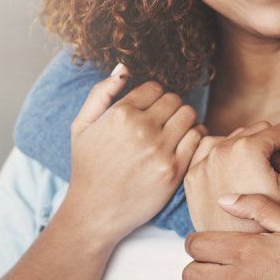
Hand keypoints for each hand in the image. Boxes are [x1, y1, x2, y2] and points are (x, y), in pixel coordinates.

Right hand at [61, 65, 203, 245]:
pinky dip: (195, 137)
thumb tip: (123, 68)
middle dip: (170, 107)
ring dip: (184, 120)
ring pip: (189, 115)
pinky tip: (183, 144)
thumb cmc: (87, 167)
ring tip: (174, 131)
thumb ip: (101, 93)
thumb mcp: (81, 126)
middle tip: (163, 121)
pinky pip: (197, 138)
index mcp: (120, 114)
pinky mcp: (174, 170)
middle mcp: (141, 129)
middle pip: (174, 100)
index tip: (149, 110)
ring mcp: (159, 150)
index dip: (153, 97)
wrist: (95, 211)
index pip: (155, 88)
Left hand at [184, 114, 279, 232]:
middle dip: (271, 149)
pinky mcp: (191, 174)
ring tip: (257, 181)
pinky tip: (236, 182)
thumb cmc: (270, 224)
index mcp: (247, 147)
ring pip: (234, 140)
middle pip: (256, 132)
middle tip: (278, 177)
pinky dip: (225, 160)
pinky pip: (212, 153)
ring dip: (248, 152)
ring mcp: (202, 161)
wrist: (237, 254)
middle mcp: (221, 148)